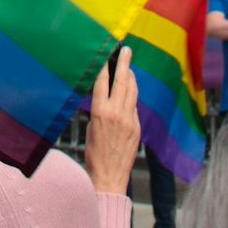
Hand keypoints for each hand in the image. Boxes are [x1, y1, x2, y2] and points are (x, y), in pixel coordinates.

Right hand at [84, 47, 140, 195]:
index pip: (102, 82)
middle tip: (126, 50)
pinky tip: (129, 91)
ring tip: (129, 67)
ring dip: (130, 78)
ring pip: (131, 92)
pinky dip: (131, 96)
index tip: (106, 53)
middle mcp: (116, 113)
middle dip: (124, 64)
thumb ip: (99, 111)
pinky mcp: (137, 128)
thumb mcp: (90, 128)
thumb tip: (106, 97)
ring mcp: (129, 120)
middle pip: (121, 82)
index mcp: (100, 113)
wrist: (109, 177)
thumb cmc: (94, 154)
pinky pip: (134, 107)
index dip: (104, 66)